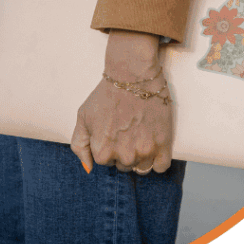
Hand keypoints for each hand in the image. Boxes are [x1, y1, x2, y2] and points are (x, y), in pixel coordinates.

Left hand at [70, 30, 172, 173]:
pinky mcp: (163, 142)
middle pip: (125, 165)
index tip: (115, 132)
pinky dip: (158, 160)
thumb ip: (80, 146)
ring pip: (143, 167)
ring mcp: (145, 150)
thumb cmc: (106, 94)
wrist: (133, 75)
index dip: (110, 147)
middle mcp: (124, 155)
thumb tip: (88, 168)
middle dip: (126, 152)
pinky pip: (162, 166)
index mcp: (102, 152)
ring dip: (142, 155)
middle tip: (129, 131)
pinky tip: (155, 145)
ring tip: (142, 135)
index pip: (106, 162)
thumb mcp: (83, 117)